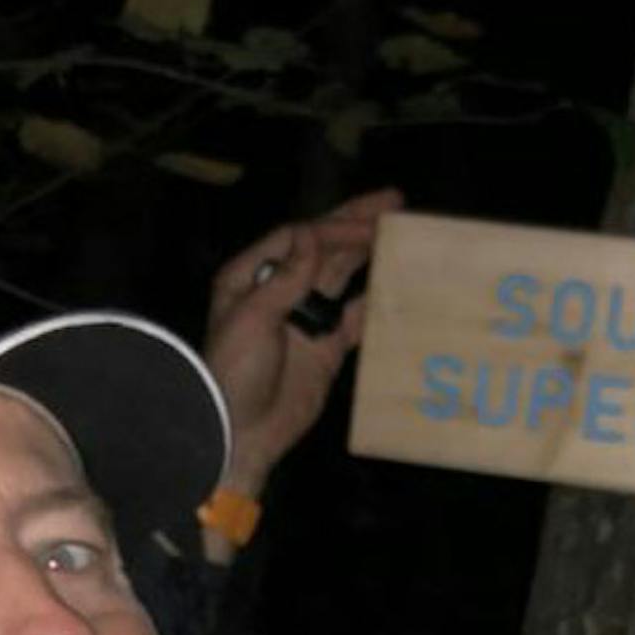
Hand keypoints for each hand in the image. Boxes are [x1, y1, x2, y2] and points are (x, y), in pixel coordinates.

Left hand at [202, 188, 403, 500]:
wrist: (240, 432)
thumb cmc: (235, 373)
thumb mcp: (253, 317)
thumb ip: (286, 277)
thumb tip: (310, 233)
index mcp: (252, 277)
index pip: (299, 238)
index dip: (334, 227)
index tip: (369, 223)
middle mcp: (279, 291)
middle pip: (322, 248)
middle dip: (356, 225)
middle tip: (395, 202)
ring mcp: (305, 320)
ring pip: (341, 276)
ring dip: (368, 254)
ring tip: (399, 233)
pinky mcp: (326, 349)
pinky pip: (355, 318)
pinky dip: (375, 302)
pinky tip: (397, 285)